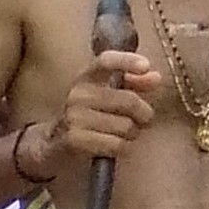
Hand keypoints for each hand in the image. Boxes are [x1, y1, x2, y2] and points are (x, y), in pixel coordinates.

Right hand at [21, 48, 161, 176]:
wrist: (53, 144)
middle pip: (128, 100)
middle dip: (144, 114)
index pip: (105, 61)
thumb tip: (155, 77)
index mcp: (86, 78)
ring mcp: (74, 117)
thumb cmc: (88, 117)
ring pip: (126, 126)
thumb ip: (132, 84)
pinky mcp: (75, 140)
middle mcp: (77, 94)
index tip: (146, 66)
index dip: (127, 61)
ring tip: (122, 135)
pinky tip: (115, 147)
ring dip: (132, 134)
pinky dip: (123, 148)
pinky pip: (117, 144)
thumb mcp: (106, 96)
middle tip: (143, 121)